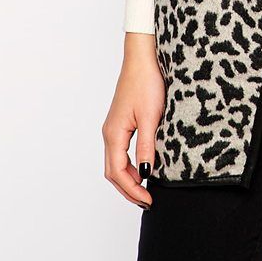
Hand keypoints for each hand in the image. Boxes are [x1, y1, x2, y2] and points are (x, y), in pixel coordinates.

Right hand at [102, 33, 164, 209]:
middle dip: (129, 190)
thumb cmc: (146, 83)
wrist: (143, 58)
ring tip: (146, 190)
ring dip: (128, 179)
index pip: (118, 173)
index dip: (133, 190)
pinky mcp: (121, 122)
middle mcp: (109, 133)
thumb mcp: (151, 117)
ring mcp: (114, 128)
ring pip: (116, 163)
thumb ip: (147, 146)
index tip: (149, 201)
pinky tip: (142, 167)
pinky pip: (120, 151)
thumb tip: (146, 173)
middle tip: (147, 202)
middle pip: (113, 172)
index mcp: (114, 134)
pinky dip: (129, 165)